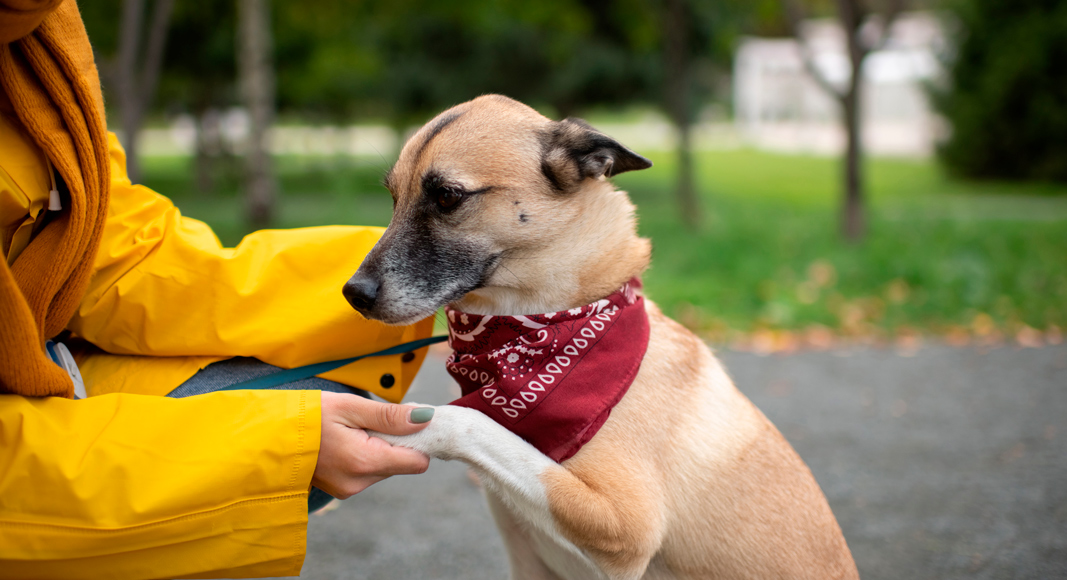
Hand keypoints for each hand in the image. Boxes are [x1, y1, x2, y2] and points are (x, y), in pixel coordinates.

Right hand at [311, 391, 432, 498]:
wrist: (267, 436)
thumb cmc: (307, 416)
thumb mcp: (349, 407)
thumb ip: (389, 416)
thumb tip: (426, 418)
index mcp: (365, 462)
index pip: (418, 462)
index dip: (419, 440)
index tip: (409, 421)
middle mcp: (359, 482)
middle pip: (402, 464)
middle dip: (396, 441)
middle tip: (372, 420)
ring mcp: (349, 489)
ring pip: (385, 467)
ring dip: (379, 448)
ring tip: (353, 430)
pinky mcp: (341, 489)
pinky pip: (368, 471)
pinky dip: (366, 455)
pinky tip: (346, 441)